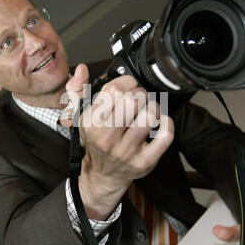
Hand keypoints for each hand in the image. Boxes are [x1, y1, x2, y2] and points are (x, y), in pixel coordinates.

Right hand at [65, 64, 173, 219]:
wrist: (104, 175)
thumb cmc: (97, 142)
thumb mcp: (81, 116)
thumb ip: (77, 89)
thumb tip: (81, 69)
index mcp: (91, 123)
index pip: (114, 89)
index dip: (128, 81)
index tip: (130, 86)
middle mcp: (107, 138)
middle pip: (134, 100)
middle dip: (141, 94)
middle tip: (140, 99)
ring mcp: (127, 151)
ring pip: (150, 115)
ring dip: (153, 108)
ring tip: (148, 111)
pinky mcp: (144, 161)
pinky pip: (165, 135)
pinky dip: (167, 123)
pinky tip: (159, 123)